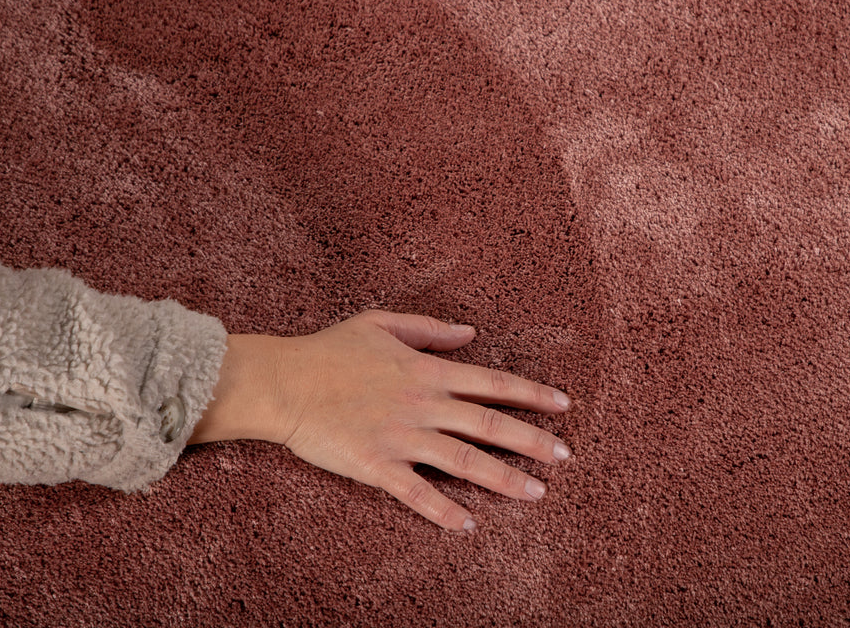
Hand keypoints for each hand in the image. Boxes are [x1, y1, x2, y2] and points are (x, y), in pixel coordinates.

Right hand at [189, 310, 572, 531]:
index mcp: (427, 371)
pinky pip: (417, 493)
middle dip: (533, 441)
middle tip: (566, 456)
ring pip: (464, 462)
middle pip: (490, 425)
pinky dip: (443, 512)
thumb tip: (470, 333)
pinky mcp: (376, 466)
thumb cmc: (328, 351)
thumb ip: (429, 328)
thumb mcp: (381, 323)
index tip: (564, 404)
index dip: (532, 394)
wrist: (283, 382)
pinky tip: (467, 525)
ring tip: (537, 493)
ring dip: (504, 479)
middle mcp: (423, 405)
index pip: (493, 383)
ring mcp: (402, 437)